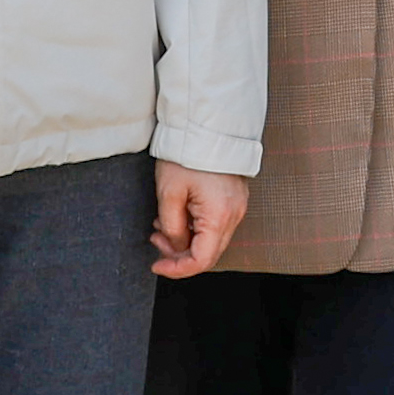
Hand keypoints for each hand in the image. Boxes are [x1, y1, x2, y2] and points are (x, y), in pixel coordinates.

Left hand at [151, 164, 252, 279]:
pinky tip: (178, 215)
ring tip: (161, 224)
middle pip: (208, 253)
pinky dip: (195, 227)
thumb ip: (171, 228)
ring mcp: (237, 207)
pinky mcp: (234, 199)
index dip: (177, 269)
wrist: (207, 124)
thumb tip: (174, 247)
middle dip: (179, 254)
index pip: (201, 261)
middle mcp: (234, 215)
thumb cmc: (187, 154)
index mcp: (219, 216)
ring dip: (185, 240)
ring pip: (211, 240)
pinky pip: (216, 225)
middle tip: (156, 240)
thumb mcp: (169, 194)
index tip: (156, 265)